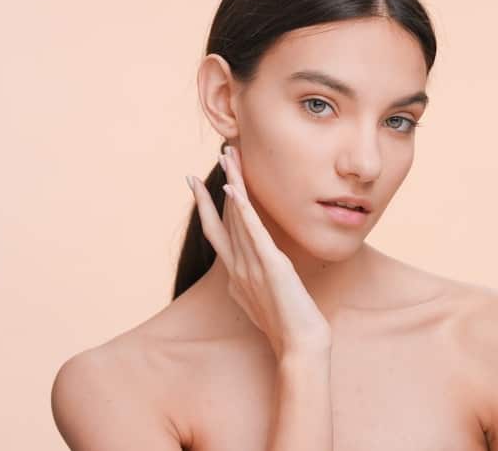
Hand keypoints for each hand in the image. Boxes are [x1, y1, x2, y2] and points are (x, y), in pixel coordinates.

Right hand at [186, 144, 331, 359]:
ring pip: (237, 217)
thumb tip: (235, 282)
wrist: (299, 346)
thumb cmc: (286, 326)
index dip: (207, 204)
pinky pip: (253, 232)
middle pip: (223, 216)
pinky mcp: (270, 265)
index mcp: (236, 273)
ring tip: (230, 155)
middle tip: (221, 150)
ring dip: (232, 183)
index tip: (199, 181)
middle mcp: (238, 266)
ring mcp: (251, 265)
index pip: (218, 230)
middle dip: (220, 180)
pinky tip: (234, 189)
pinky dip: (242, 209)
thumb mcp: (260, 301)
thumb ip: (247, 285)